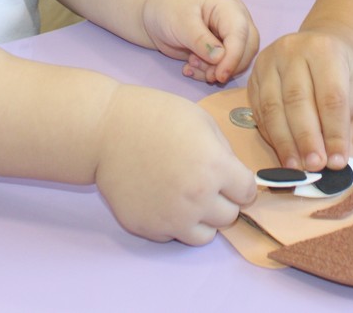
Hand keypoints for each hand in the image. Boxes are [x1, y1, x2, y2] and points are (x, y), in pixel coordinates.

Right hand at [95, 85, 256, 243]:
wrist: (105, 130)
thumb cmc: (154, 116)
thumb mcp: (201, 120)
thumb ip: (223, 152)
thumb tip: (233, 177)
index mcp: (215, 167)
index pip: (248, 193)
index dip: (240, 182)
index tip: (229, 177)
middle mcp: (197, 198)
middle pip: (229, 216)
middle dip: (222, 200)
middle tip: (202, 182)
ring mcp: (171, 218)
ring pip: (205, 236)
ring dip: (201, 218)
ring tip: (184, 195)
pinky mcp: (147, 228)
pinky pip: (173, 236)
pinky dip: (172, 222)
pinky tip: (159, 197)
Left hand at [140, 0, 258, 83]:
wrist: (155, 13)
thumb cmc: (167, 9)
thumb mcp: (180, 23)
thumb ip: (200, 40)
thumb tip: (220, 58)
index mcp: (227, 5)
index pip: (240, 33)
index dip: (234, 56)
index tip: (220, 75)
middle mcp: (234, 19)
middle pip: (247, 48)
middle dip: (227, 66)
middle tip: (205, 74)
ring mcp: (229, 35)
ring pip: (237, 60)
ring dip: (215, 71)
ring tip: (190, 65)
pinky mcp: (221, 49)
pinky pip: (224, 66)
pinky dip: (208, 73)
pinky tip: (189, 68)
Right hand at [246, 30, 352, 172]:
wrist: (318, 40)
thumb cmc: (339, 67)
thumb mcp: (352, 83)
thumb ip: (341, 115)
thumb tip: (332, 156)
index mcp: (323, 50)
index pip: (330, 97)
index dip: (334, 132)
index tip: (338, 161)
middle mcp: (292, 51)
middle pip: (297, 101)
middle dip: (306, 139)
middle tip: (315, 166)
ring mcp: (268, 61)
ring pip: (273, 106)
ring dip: (284, 142)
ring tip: (297, 166)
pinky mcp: (253, 75)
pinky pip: (259, 109)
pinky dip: (270, 134)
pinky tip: (282, 152)